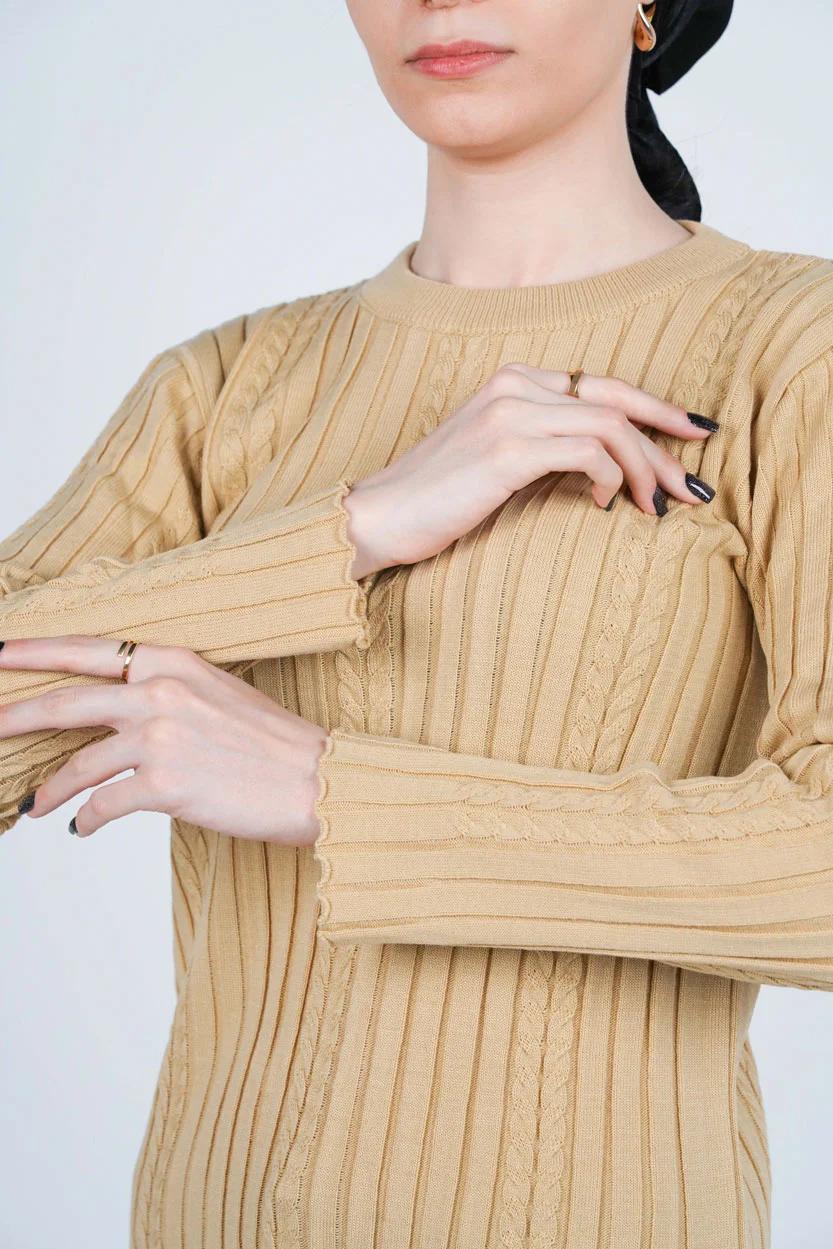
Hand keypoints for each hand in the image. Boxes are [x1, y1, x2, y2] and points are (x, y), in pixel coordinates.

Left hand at [0, 635, 328, 844]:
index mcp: (174, 660)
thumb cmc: (274, 743)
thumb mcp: (219, 693)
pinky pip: (104, 804)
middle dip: (16, 716)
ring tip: (32, 804)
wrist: (318, 780)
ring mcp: (161, 736)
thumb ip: (167, 692)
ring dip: (48, 788)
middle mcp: (161, 691)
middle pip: (67, 702)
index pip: (89, 650)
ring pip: (79, 763)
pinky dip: (86, 819)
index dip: (36, 651)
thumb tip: (119, 713)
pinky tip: (80, 828)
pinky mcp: (166, 784)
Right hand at [342, 363, 718, 576]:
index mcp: (513, 379)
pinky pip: (588, 452)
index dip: (655, 410)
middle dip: (667, 438)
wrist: (377, 518)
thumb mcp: (493, 459)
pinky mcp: (507, 448)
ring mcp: (510, 412)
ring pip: (611, 426)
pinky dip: (610, 478)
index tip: (690, 437)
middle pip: (617, 399)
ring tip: (654, 507)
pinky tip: (606, 505)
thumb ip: (539, 444)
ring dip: (645, 469)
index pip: (603, 386)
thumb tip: (600, 466)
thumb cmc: (435, 500)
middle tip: (694, 482)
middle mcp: (515, 384)